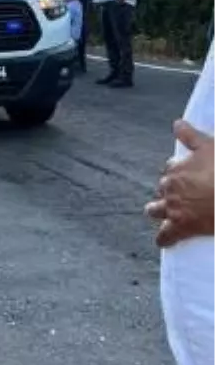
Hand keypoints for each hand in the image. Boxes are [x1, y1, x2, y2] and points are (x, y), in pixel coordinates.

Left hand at [146, 120, 214, 245]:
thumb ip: (191, 136)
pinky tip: (163, 241)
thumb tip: (176, 123)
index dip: (178, 171)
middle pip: (162, 189)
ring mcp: (173, 208)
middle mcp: (169, 187)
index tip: (186, 174)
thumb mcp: (210, 146)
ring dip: (158, 210)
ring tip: (163, 213)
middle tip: (182, 194)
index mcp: (175, 168)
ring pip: (155, 210)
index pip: (170, 168)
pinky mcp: (182, 227)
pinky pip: (166, 236)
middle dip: (168, 190)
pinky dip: (164, 239)